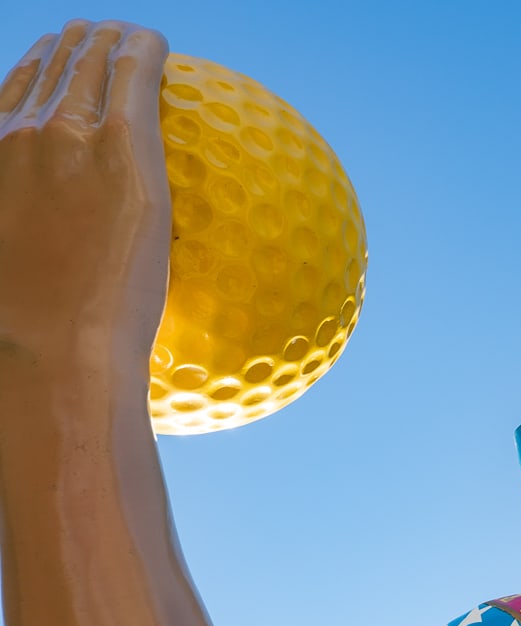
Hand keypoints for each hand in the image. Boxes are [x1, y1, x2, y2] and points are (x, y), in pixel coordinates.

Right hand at [0, 21, 169, 379]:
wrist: (47, 349)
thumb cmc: (34, 338)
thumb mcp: (18, 270)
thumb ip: (34, 239)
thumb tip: (60, 266)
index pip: (12, 95)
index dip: (39, 73)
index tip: (62, 72)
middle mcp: (16, 135)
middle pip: (49, 66)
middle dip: (77, 45)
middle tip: (101, 39)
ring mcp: (66, 136)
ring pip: (89, 58)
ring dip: (111, 39)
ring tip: (134, 36)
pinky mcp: (121, 147)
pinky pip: (135, 75)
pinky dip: (145, 51)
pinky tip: (161, 46)